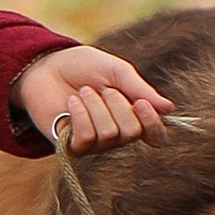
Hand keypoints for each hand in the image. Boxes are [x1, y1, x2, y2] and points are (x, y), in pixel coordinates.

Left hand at [14, 45, 175, 155]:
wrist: (46, 67)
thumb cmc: (82, 68)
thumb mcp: (116, 71)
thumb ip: (140, 89)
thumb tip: (168, 109)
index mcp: (133, 116)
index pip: (156, 136)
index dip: (152, 124)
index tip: (142, 104)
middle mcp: (117, 135)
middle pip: (132, 132)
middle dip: (117, 104)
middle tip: (102, 89)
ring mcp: (95, 144)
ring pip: (109, 133)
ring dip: (95, 105)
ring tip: (82, 93)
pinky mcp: (72, 147)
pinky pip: (87, 137)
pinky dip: (80, 114)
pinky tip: (71, 103)